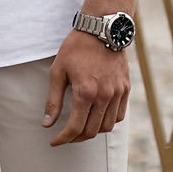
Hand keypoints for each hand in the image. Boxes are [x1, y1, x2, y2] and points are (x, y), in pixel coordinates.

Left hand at [42, 27, 129, 145]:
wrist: (101, 29)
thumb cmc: (76, 48)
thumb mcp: (57, 71)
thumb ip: (53, 100)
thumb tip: (46, 123)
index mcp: (85, 92)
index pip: (76, 127)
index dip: (63, 138)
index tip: (54, 141)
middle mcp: (104, 96)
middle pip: (92, 131)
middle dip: (76, 138)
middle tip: (65, 137)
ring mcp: (118, 93)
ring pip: (107, 126)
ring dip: (93, 131)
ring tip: (80, 128)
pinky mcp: (126, 88)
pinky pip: (119, 115)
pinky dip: (108, 122)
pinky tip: (97, 117)